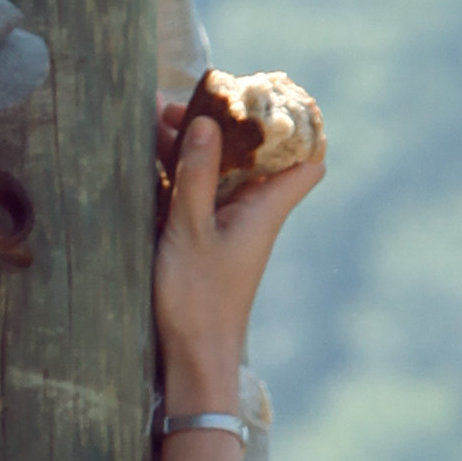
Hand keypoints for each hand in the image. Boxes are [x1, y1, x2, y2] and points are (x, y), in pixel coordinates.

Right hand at [151, 104, 324, 411]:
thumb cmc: (198, 301)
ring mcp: (230, 227)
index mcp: (266, 209)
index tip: (269, 99)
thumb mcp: (189, 231)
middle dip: (225, 125)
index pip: (308, 162)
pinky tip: (153, 158)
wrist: (193, 361)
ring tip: (156, 121)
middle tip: (179, 107)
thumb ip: (195, 176)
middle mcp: (254, 214)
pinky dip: (183, 172)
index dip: (299, 128)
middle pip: (254, 156)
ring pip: (222, 171)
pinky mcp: (206, 240)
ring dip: (196, 146)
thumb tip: (205, 122)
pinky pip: (201, 193)